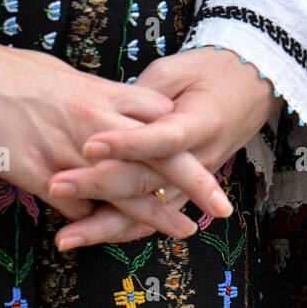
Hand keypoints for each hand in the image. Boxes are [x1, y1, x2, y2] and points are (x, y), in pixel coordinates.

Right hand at [0, 37, 229, 238]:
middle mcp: (95, 121)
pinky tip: (96, 226)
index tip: (209, 156)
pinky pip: (75, 203)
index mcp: (102, 93)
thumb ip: (94, 97)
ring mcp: (68, 149)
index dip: (187, 141)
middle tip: (220, 205)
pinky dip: (88, 216)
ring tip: (183, 230)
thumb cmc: (9, 70)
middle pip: (158, 154)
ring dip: (155, 214)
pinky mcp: (37, 172)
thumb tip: (112, 107)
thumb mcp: (64, 76)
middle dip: (194, 181)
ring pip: (125, 188)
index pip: (161, 118)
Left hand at [46, 47, 283, 247]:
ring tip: (65, 237)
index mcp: (202, 120)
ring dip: (105, 225)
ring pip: (149, 210)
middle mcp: (200, 157)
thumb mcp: (178, 70)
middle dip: (98, 185)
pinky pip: (153, 215)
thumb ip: (144, 96)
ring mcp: (194, 179)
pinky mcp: (186, 189)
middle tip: (55, 185)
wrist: (252, 84)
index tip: (89, 144)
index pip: (162, 139)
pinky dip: (120, 229)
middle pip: (148, 179)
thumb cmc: (211, 70)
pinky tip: (86, 236)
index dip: (127, 144)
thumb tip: (106, 117)